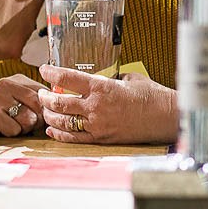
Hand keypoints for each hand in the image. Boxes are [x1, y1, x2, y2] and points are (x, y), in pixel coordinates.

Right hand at [0, 75, 43, 136]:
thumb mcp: (20, 104)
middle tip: (20, 123)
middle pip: (39, 105)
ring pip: (29, 119)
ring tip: (8, 125)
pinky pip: (15, 129)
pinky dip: (10, 134)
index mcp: (18, 79)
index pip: (45, 93)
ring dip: (22, 128)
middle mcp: (6, 83)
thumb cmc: (1, 118)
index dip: (44, 110)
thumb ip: (38, 103)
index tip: (35, 117)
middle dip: (35, 120)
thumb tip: (59, 111)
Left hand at [37, 65, 176, 143]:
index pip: (67, 78)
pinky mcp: (102, 138)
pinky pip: (74, 138)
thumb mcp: (128, 78)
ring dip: (49, 115)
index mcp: (101, 87)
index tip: (43, 69)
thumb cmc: (151, 95)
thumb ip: (110, 78)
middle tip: (41, 93)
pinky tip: (51, 130)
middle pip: (59, 103)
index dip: (51, 73)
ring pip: (63, 122)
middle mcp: (96, 106)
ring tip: (44, 110)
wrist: (167, 117)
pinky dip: (59, 134)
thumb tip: (100, 76)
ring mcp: (97, 125)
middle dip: (45, 98)